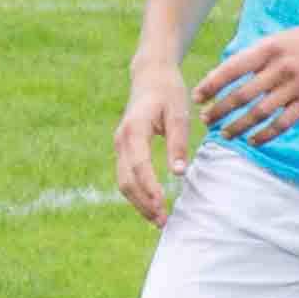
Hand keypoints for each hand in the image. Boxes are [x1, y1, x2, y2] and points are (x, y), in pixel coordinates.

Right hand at [112, 66, 198, 221]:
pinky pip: (126, 176)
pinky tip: (153, 205)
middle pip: (126, 179)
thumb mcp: (178, 114)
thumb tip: (179, 173)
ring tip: (159, 219)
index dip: (149, 186)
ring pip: (123, 181)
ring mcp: (120, 145)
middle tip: (163, 221)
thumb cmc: (168, 92)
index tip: (162, 203)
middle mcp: (121, 139)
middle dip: (143, 202)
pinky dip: (137, 194)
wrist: (150, 76)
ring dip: (139, 203)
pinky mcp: (124, 150)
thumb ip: (178, 143)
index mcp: (134, 129)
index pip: (138, 164)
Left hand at [195, 11, 298, 146]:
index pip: (231, 69)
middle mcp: (280, 67)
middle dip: (220, 110)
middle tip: (206, 120)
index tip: (197, 98)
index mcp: (267, 49)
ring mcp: (296, 85)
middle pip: (242, 94)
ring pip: (260, 112)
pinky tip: (252, 141)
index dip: (211, 85)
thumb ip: (250, 58)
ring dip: (239, 126)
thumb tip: (218, 77)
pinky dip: (265, 135)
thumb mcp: (275, 41)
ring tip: (225, 134)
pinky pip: (283, 123)